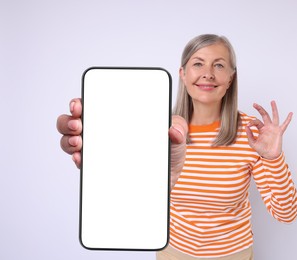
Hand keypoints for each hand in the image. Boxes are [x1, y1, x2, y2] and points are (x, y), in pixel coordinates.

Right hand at [56, 98, 187, 187]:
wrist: (168, 182)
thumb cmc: (169, 154)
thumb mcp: (177, 137)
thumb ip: (178, 127)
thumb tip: (172, 130)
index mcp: (119, 119)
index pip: (93, 105)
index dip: (80, 103)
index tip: (79, 104)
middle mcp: (104, 133)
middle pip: (74, 122)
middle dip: (68, 121)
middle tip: (78, 125)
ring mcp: (100, 151)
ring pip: (71, 142)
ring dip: (68, 140)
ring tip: (79, 143)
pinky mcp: (99, 170)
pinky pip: (81, 163)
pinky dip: (77, 160)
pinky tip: (81, 159)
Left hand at [245, 101, 291, 159]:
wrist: (269, 155)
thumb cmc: (261, 149)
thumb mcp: (253, 143)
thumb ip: (249, 135)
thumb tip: (246, 127)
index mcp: (261, 129)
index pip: (256, 122)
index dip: (252, 122)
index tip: (248, 125)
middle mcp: (268, 127)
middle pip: (264, 115)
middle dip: (259, 109)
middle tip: (254, 104)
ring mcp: (274, 128)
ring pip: (274, 116)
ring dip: (273, 109)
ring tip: (272, 101)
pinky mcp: (279, 132)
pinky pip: (285, 124)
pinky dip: (288, 119)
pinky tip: (291, 113)